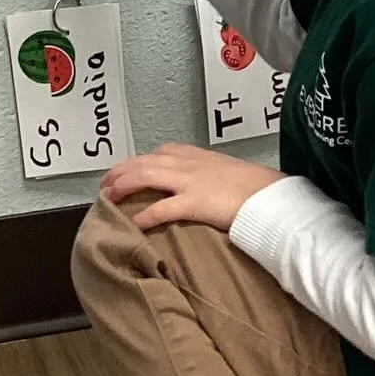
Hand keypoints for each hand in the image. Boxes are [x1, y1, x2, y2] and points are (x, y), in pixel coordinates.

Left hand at [101, 144, 284, 230]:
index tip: (125, 170)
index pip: (160, 152)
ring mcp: (190, 181)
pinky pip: (161, 208)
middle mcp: (188, 164)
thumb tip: (202, 186)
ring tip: (109, 198)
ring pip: (145, 177)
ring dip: (123, 187)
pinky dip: (144, 215)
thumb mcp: (228, 171)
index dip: (137, 161)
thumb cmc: (254, 186)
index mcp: (197, 156)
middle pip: (144, 162)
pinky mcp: (194, 202)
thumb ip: (209, 174)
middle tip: (105, 185)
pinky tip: (134, 223)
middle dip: (120, 172)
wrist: (270, 195)